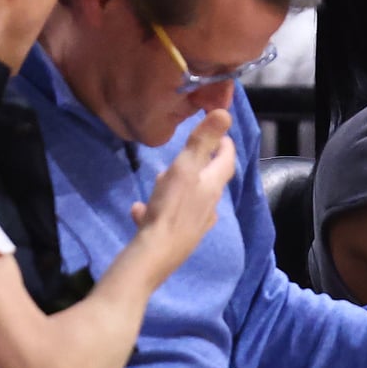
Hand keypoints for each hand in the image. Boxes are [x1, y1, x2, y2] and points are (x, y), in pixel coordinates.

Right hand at [132, 109, 234, 262]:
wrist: (155, 253)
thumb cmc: (171, 207)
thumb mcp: (185, 167)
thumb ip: (202, 142)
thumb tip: (224, 113)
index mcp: (212, 187)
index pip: (226, 161)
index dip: (225, 145)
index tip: (220, 132)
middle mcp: (208, 206)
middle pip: (209, 181)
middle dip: (200, 165)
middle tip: (189, 153)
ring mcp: (193, 224)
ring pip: (189, 200)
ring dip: (179, 186)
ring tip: (163, 179)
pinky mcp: (177, 238)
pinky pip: (167, 218)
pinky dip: (157, 210)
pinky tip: (139, 209)